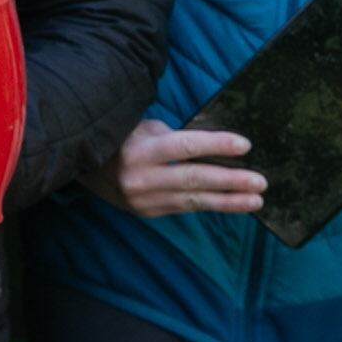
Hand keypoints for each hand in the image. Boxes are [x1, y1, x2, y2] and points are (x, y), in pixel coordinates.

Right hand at [85, 119, 267, 217]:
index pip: (184, 147)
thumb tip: (210, 147)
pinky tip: (231, 204)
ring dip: (228, 201)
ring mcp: (144, 199)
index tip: (244, 145)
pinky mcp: (147, 212)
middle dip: (230, 181)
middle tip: (260, 182)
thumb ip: (171, 138)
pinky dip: (209, 205)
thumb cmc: (118, 139)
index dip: (215, 145)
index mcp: (140, 150)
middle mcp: (141, 177)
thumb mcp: (140, 128)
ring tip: (255, 200)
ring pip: (193, 200)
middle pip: (193, 178)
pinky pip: (184, 207)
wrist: (80, 167)